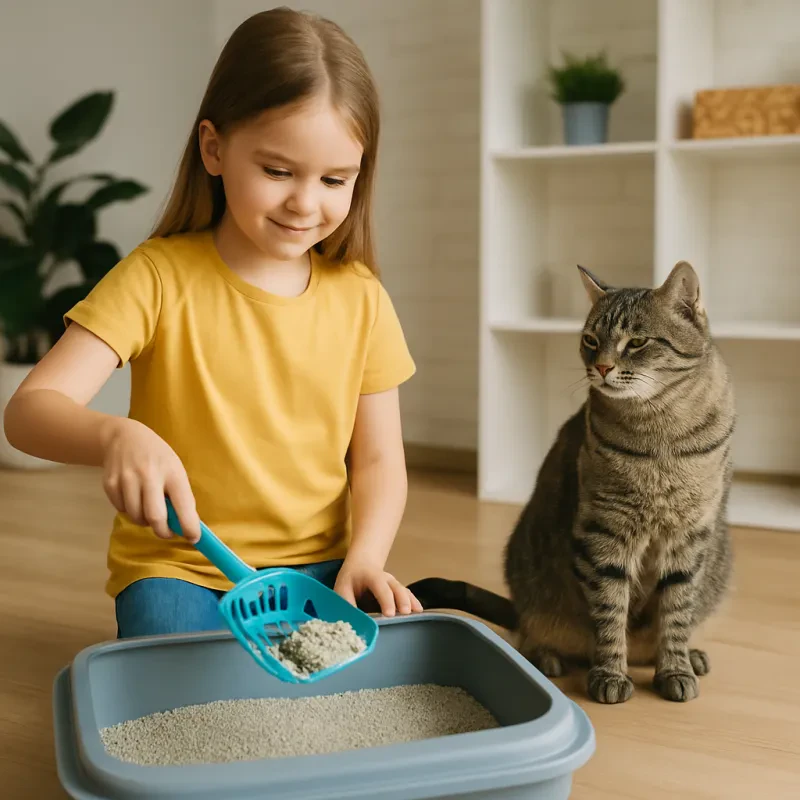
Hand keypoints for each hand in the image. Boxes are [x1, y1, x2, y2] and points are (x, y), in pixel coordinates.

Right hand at [100, 418, 200, 541]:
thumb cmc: (157, 457)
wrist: (124, 437)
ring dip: (144, 521)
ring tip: (148, 509)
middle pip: (155, 516)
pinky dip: (129, 511)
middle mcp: (149, 474)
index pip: (183, 504)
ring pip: (136, 516)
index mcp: (172, 472)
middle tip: (167, 532)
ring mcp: (127, 478)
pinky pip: (121, 509)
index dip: (189, 526)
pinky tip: (133, 497)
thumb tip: (186, 526)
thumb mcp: (175, 469)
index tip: (193, 538)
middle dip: (163, 531)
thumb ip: (179, 495)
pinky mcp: (110, 483)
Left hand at [334, 556, 422, 616]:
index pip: (380, 586)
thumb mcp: (342, 587)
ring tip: (416, 614)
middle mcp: (386, 578)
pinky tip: (419, 612)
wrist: (361, 565)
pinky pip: (408, 596)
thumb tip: (349, 620)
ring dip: (410, 602)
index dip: (386, 600)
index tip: (389, 614)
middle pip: (396, 588)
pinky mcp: (398, 591)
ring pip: (404, 591)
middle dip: (401, 600)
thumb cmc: (351, 579)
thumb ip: (346, 602)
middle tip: (405, 613)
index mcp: (371, 576)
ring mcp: (394, 584)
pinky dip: (414, 603)